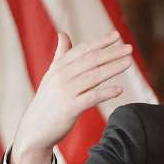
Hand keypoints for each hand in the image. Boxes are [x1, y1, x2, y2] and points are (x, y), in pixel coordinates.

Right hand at [9, 31, 132, 163]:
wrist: (34, 130)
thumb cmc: (47, 102)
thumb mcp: (51, 76)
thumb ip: (60, 56)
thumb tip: (63, 34)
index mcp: (58, 67)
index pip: (82, 50)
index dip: (100, 42)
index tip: (116, 35)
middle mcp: (61, 76)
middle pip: (91, 60)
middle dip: (111, 52)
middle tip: (129, 48)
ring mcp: (65, 92)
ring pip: (94, 76)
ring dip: (113, 68)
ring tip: (128, 62)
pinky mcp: (69, 108)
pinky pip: (91, 97)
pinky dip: (106, 93)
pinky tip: (119, 90)